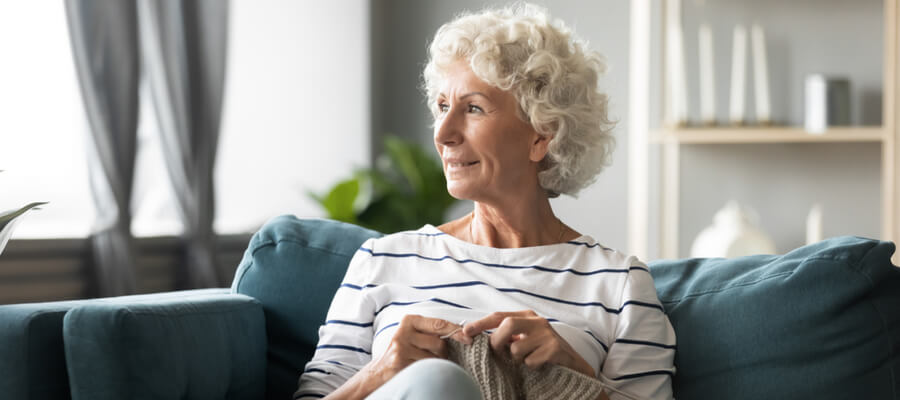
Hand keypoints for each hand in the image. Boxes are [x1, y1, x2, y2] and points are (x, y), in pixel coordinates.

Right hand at [351, 315, 464, 396]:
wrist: (379, 372)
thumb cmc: (402, 352)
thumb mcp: (414, 336)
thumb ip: (431, 331)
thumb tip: (463, 333)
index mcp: (409, 321)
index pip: (439, 323)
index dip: (456, 331)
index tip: (469, 338)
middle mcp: (404, 332)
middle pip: (439, 343)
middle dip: (443, 352)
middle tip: (436, 356)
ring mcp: (401, 349)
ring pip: (435, 358)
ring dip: (436, 364)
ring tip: (425, 364)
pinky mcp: (401, 364)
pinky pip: (427, 368)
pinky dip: (430, 371)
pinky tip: (422, 371)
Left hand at [462, 310, 595, 376]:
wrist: (574, 366)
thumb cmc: (544, 353)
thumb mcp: (525, 340)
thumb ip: (506, 337)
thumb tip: (479, 339)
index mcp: (527, 316)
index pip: (498, 316)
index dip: (480, 323)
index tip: (465, 331)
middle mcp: (538, 321)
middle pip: (507, 324)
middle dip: (497, 342)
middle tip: (499, 354)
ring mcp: (547, 334)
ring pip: (516, 347)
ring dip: (516, 359)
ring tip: (527, 361)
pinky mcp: (555, 348)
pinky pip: (530, 360)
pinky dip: (530, 366)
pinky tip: (540, 365)